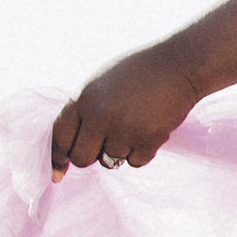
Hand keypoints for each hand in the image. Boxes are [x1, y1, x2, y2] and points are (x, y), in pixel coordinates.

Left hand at [49, 47, 199, 180]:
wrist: (179, 63)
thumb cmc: (139, 71)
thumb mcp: (101, 82)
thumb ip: (83, 110)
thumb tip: (69, 150)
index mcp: (84, 97)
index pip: (59, 137)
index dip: (57, 157)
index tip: (58, 173)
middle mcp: (100, 115)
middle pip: (81, 158)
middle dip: (91, 156)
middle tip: (106, 143)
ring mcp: (124, 129)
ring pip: (110, 162)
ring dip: (121, 149)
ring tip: (136, 123)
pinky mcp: (148, 139)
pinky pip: (135, 162)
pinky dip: (142, 151)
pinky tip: (150, 128)